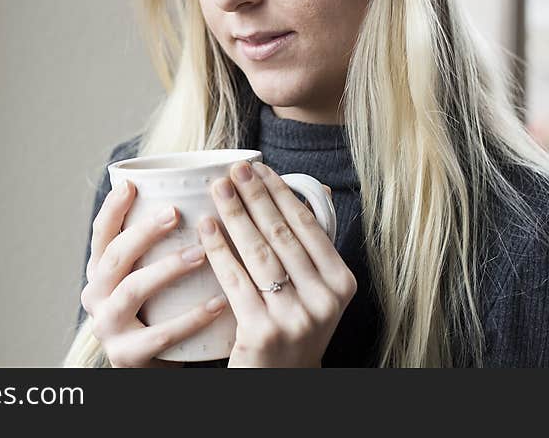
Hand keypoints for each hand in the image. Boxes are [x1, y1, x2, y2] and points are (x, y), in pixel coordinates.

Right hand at [80, 179, 228, 367]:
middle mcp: (96, 297)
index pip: (100, 234)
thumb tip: (194, 193)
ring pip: (132, 290)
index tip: (131, 184)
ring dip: (166, 269)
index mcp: (100, 272)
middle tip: (175, 213)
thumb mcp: (148, 276)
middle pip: (114, 257)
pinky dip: (192, 317)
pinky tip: (219, 301)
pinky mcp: (127, 357)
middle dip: (143, 232)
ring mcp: (108, 328)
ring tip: (200, 253)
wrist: (153, 367)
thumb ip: (158, 244)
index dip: (112, 208)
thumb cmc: (158, 310)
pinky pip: (160, 334)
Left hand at [198, 160, 356, 367]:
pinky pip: (236, 280)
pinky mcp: (263, 332)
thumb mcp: (317, 290)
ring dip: (235, 215)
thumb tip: (316, 190)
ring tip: (217, 189)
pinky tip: (206, 227)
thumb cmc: (295, 325)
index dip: (280, 192)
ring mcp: (295, 317)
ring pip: (259, 253)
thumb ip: (313, 245)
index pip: (307, 226)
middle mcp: (324, 300)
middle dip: (255, 196)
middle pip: (282, 235)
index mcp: (342, 283)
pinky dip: (219, 249)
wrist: (282, 382)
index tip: (259, 167)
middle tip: (234, 170)